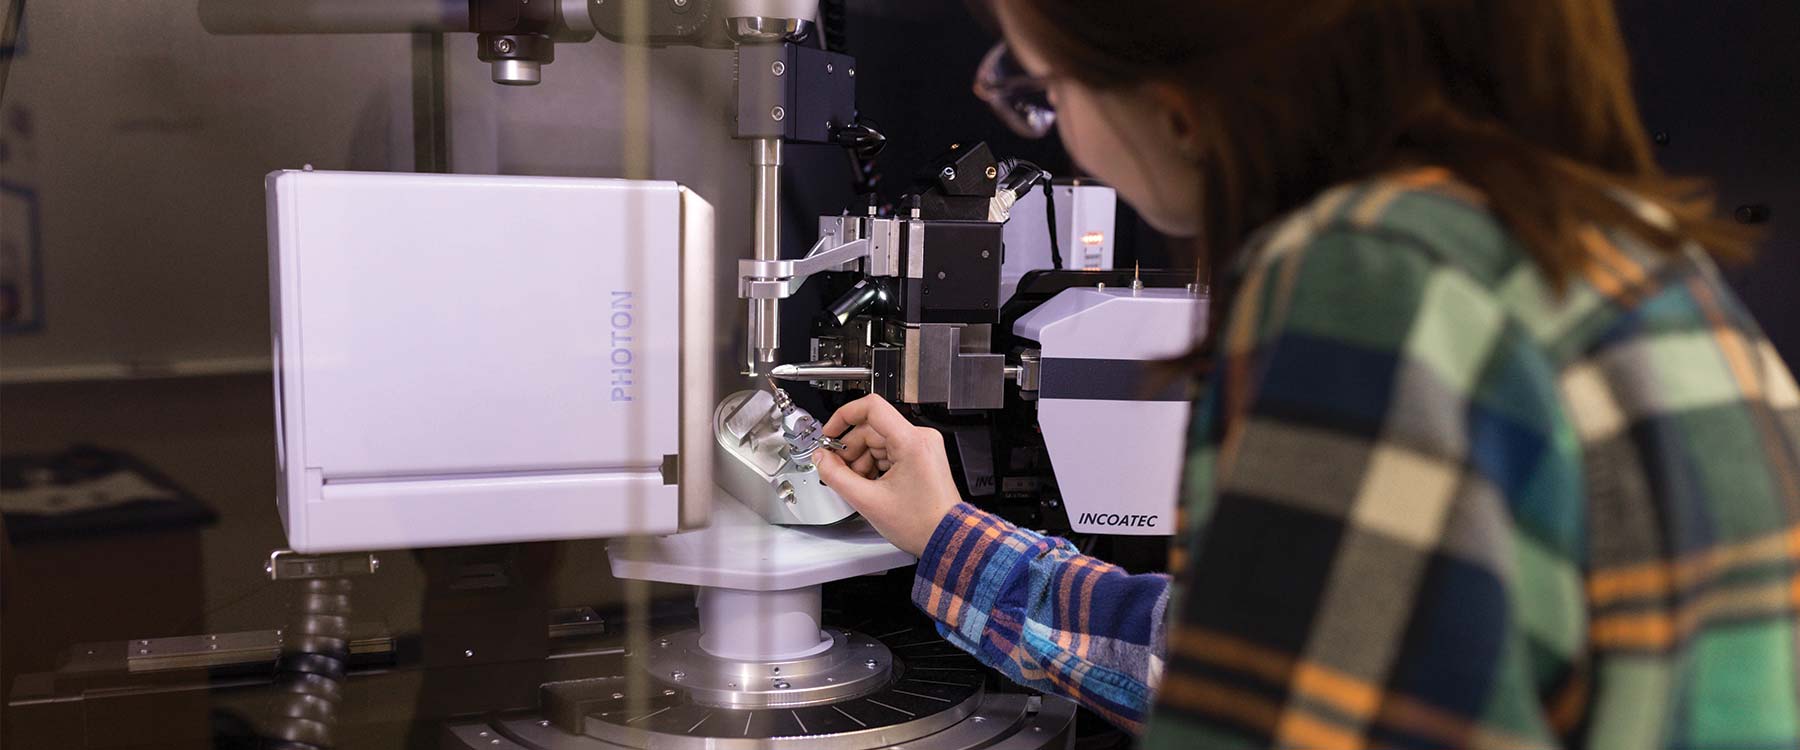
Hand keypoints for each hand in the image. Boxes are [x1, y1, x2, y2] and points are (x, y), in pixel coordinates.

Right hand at [812, 394, 963, 556]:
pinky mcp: (921, 456)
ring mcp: (922, 446)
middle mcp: (920, 438)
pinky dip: (875, 465)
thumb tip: (822, 459)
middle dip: (851, 451)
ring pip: (878, 442)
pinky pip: (889, 451)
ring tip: (858, 485)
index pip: (871, 408)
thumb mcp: (868, 501)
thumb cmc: (921, 523)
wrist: (945, 537)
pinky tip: (870, 485)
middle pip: (871, 429)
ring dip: (862, 461)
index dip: (844, 416)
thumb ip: (836, 476)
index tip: (830, 432)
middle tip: (838, 470)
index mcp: (911, 442)